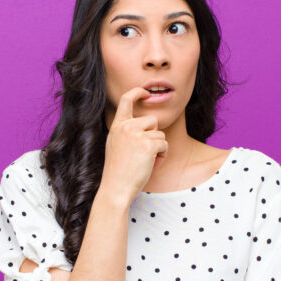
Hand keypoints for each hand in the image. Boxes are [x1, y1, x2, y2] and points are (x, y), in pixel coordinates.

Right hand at [102, 86, 168, 201]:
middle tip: (145, 153)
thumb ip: (127, 132)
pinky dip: (162, 155)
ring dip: (159, 148)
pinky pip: (164, 145)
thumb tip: (148, 126)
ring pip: (160, 134)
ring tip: (147, 161)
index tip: (145, 93)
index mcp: (117, 126)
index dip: (138, 92)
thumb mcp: (116, 145)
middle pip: (152, 121)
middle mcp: (126, 127)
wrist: (116, 188)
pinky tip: (152, 164)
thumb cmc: (118, 172)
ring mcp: (136, 134)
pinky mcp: (148, 144)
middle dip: (154, 136)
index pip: (126, 100)